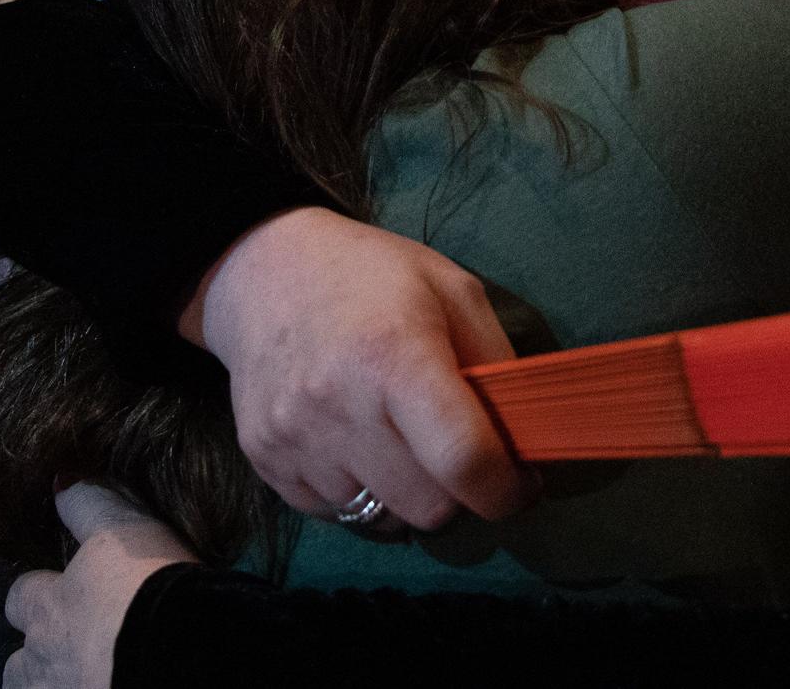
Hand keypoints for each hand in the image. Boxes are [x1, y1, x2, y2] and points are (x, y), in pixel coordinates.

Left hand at [2, 483, 193, 688]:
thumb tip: (60, 477)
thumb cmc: (150, 588)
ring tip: (88, 676)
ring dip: (51, 684)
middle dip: (39, 652)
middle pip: (18, 660)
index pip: (23, 595)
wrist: (176, 658)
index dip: (41, 593)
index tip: (65, 592)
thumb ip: (90, 502)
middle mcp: (39, 659)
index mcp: (48, 608)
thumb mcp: (125, 530)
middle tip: (79, 647)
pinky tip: (104, 686)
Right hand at [190, 206, 530, 530]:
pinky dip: (359, 493)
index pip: (463, 460)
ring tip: (399, 440)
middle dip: (457, 490)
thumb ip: (496, 362)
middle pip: (429, 507)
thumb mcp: (452, 290)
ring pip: (383, 519)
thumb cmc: (372, 275)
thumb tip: (527, 435)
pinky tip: (355, 443)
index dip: (506, 489)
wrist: (262, 269)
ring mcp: (296, 440)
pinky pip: (334, 515)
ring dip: (405, 494)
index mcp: (396, 357)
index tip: (520, 483)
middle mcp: (341, 407)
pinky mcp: (265, 461)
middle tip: (455, 452)